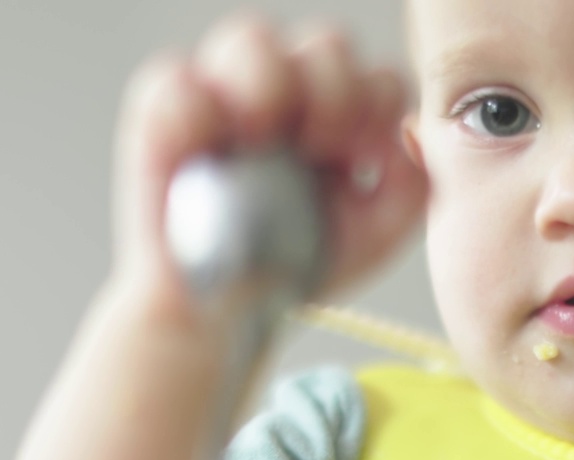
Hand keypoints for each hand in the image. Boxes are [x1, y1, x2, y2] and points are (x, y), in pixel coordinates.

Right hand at [111, 11, 427, 319]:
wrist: (230, 310)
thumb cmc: (297, 265)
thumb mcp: (376, 234)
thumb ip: (412, 184)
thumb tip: (405, 131)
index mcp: (340, 114)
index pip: (375, 75)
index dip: (376, 107)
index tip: (361, 160)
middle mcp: (286, 94)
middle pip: (325, 43)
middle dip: (334, 92)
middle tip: (320, 149)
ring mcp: (225, 97)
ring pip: (251, 36)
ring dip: (268, 83)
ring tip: (261, 141)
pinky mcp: (162, 117)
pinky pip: (175, 78)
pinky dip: (194, 110)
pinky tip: (209, 154)